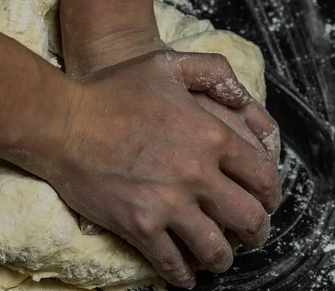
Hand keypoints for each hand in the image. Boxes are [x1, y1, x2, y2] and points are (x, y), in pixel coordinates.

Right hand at [48, 49, 280, 288]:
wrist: (63, 122)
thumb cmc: (112, 91)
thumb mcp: (165, 65)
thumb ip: (211, 70)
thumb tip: (241, 96)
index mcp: (211, 136)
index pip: (263, 177)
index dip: (271, 195)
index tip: (265, 203)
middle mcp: (197, 174)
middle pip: (249, 219)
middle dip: (257, 233)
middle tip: (251, 236)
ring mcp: (168, 203)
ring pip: (215, 249)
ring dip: (223, 259)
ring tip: (219, 259)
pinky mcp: (139, 225)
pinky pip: (172, 263)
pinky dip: (182, 277)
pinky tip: (185, 278)